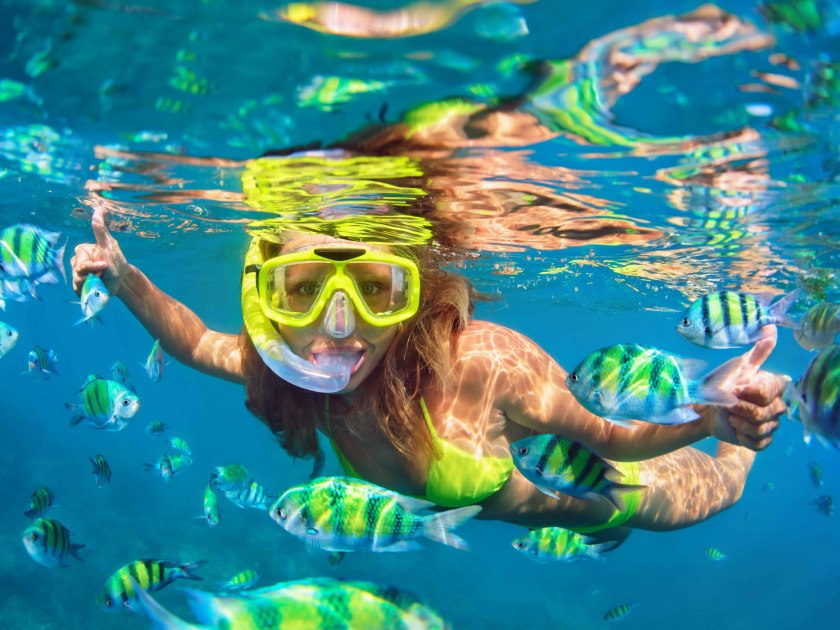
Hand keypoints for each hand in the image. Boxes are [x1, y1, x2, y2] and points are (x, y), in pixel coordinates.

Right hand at [70, 207, 130, 296]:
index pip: (80, 261)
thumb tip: (100, 208)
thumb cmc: (117, 262)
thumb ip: (101, 230)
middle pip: (77, 272)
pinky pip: (77, 291)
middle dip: (93, 275)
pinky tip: (95, 288)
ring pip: (77, 282)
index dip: (92, 266)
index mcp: (82, 251)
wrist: (122, 281)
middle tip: (103, 273)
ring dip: (92, 284)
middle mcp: (76, 262)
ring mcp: (77, 275)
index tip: (104, 265)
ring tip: (100, 281)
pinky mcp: (79, 287)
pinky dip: (88, 291)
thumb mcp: (110, 245)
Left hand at [702, 325, 789, 450]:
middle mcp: (777, 406)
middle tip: (727, 405)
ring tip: (729, 416)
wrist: (706, 408)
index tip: (735, 388)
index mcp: (773, 387)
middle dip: (742, 409)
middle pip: (767, 413)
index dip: (751, 392)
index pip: (771, 392)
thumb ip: (758, 352)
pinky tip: (734, 429)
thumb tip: (771, 328)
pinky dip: (743, 437)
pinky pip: (760, 444)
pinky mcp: (761, 441)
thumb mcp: (737, 366)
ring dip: (740, 423)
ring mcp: (771, 425)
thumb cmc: (721, 384)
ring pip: (763, 429)